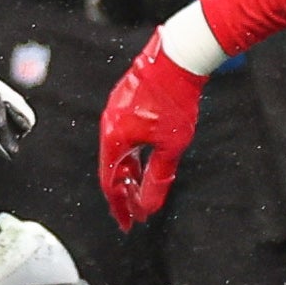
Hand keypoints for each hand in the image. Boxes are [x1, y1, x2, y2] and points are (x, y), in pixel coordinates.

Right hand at [98, 35, 205, 230]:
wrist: (177, 60)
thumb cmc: (175, 102)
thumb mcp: (171, 147)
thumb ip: (158, 178)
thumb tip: (149, 206)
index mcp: (113, 139)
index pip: (110, 183)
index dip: (120, 206)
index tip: (128, 224)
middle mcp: (108, 126)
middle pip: (112, 169)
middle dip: (124, 193)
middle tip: (137, 214)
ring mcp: (115, 113)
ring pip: (119, 153)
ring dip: (129, 174)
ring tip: (141, 193)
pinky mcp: (125, 104)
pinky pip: (124, 138)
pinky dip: (132, 156)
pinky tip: (145, 162)